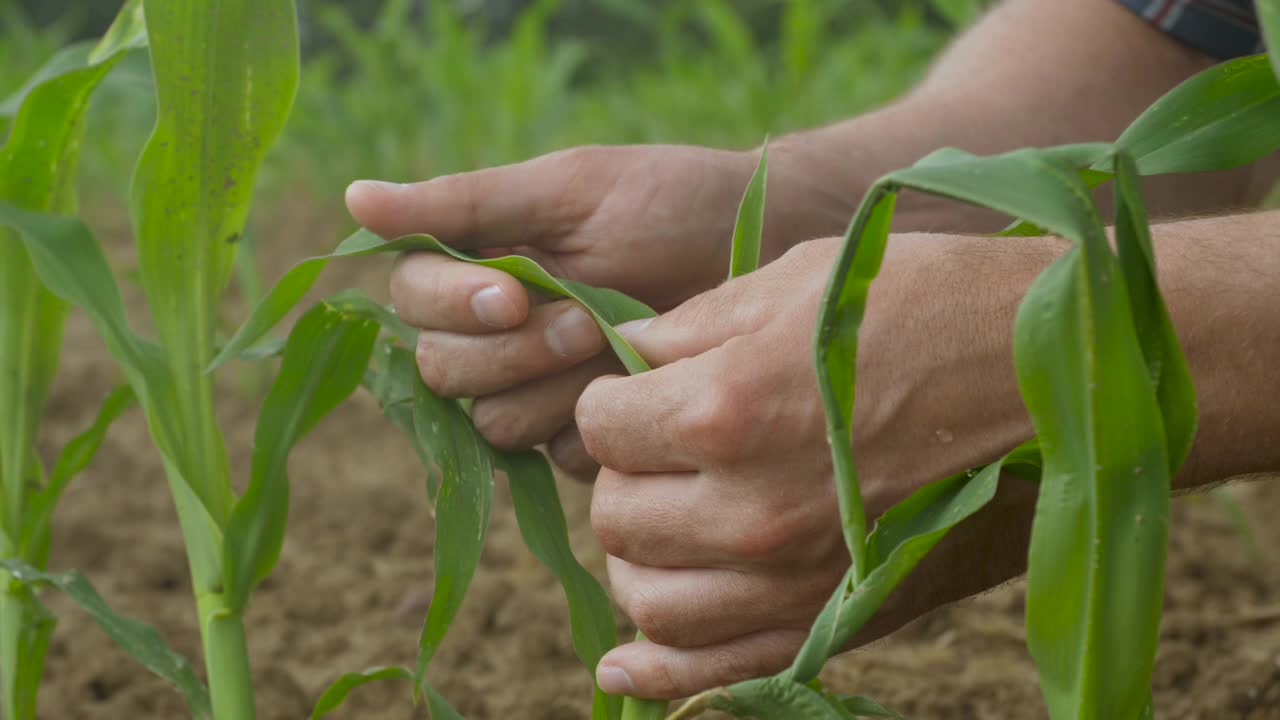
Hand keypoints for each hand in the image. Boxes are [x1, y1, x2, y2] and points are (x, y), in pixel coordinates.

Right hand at [350, 145, 768, 476]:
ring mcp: (542, 392)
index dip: (451, 305)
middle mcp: (499, 335)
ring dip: (553, 388)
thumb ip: (466, 205)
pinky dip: (596, 426)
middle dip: (513, 350)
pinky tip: (637, 386)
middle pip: (443, 371)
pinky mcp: (587, 440)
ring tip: (615, 346)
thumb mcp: (570, 191)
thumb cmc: (669, 204)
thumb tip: (354, 197)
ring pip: (492, 424)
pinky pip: (557, 459)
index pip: (413, 301)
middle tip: (584, 320)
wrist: (767, 251)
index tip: (515, 293)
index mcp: (482, 267)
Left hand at [578, 235, 1055, 698]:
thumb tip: (630, 355)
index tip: (638, 391)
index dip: (612, 401)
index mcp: (724, 409)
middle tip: (659, 450)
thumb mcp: (798, 283)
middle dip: (623, 477)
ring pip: (648, 600)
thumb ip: (693, 326)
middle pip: (617, 516)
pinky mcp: (833, 618)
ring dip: (638, 564)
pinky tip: (625, 665)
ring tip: (663, 529)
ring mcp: (790, 577)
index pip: (600, 425)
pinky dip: (660, 671)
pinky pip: (716, 670)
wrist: (1057, 375)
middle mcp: (747, 507)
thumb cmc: (927, 303)